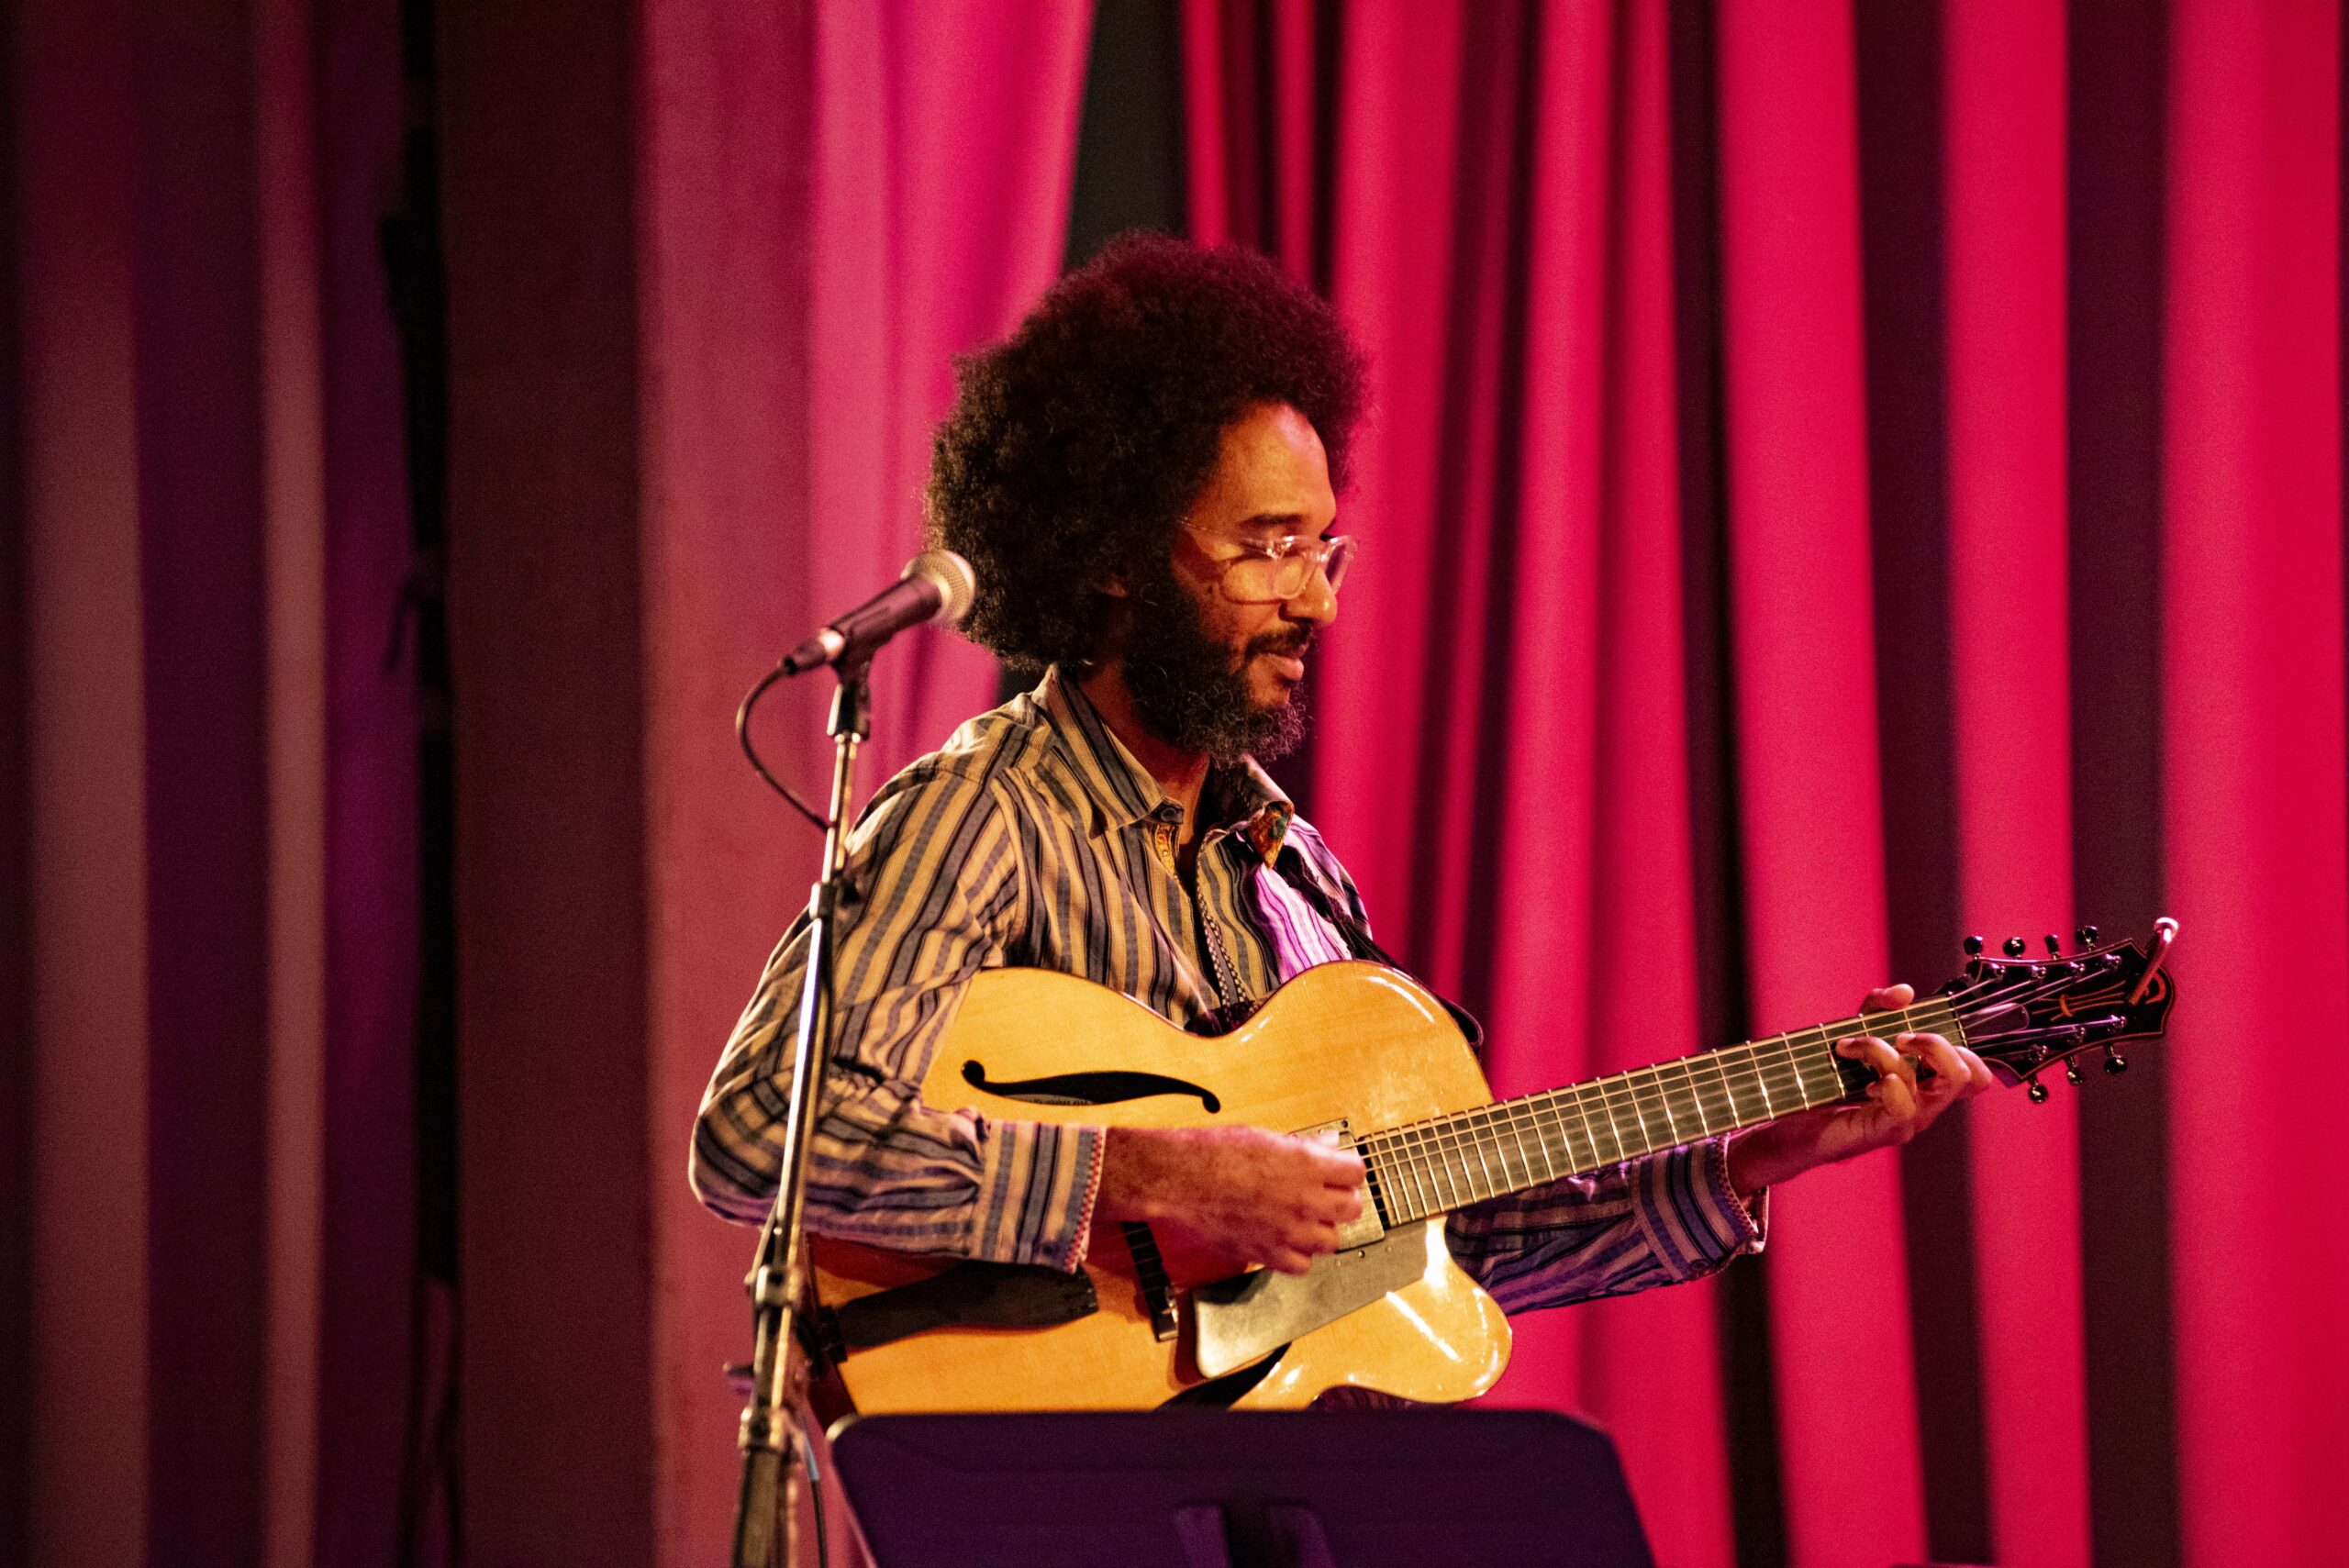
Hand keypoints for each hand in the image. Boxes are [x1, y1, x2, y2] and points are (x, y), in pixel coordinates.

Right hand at [1094, 1124, 1365, 1275]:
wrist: (1179, 1179)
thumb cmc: (1214, 1153)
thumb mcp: (1265, 1137)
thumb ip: (1303, 1146)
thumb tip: (1328, 1146)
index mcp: (1306, 1165)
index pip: (1356, 1172)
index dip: (1348, 1171)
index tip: (1339, 1171)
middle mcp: (1304, 1200)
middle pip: (1352, 1208)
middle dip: (1341, 1200)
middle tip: (1325, 1194)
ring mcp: (1288, 1231)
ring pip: (1331, 1241)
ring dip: (1321, 1229)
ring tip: (1304, 1219)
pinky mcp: (1268, 1253)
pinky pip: (1302, 1265)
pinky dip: (1298, 1255)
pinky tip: (1285, 1240)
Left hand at [1725, 983, 1995, 1195]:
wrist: (1792, 1123)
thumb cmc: (1827, 1082)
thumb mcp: (1854, 1031)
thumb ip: (1878, 1008)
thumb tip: (1904, 992)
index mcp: (1927, 1082)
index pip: (1976, 1072)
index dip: (1961, 1045)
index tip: (1914, 1029)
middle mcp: (1926, 1103)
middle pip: (1970, 1076)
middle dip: (1936, 1044)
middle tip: (1897, 1036)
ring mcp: (1909, 1119)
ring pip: (1935, 1084)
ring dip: (1885, 1050)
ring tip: (1849, 1047)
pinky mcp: (1886, 1131)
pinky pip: (1905, 1105)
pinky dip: (1888, 1081)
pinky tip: (1864, 1079)